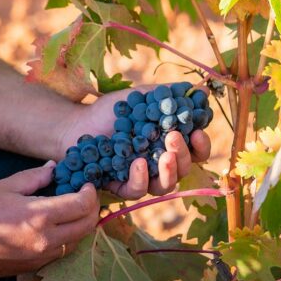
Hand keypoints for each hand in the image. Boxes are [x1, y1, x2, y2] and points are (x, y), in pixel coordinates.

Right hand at [0, 161, 99, 277]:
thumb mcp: (6, 186)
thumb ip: (35, 177)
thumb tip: (54, 167)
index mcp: (39, 216)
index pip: (81, 205)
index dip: (90, 193)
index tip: (87, 184)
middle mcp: (46, 240)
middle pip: (87, 226)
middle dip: (92, 209)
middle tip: (86, 196)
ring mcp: (42, 257)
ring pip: (77, 241)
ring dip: (81, 224)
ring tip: (72, 209)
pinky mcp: (36, 266)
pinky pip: (62, 251)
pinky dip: (67, 237)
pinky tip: (57, 225)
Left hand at [55, 87, 211, 199]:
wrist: (78, 122)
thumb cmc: (111, 110)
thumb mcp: (141, 97)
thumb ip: (168, 95)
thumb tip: (202, 89)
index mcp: (168, 144)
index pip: (195, 151)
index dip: (201, 145)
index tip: (197, 132)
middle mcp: (159, 164)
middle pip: (183, 169)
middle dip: (183, 155)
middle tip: (175, 138)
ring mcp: (141, 177)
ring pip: (164, 186)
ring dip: (169, 173)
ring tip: (165, 156)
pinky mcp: (120, 187)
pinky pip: (136, 190)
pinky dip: (140, 179)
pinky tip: (138, 163)